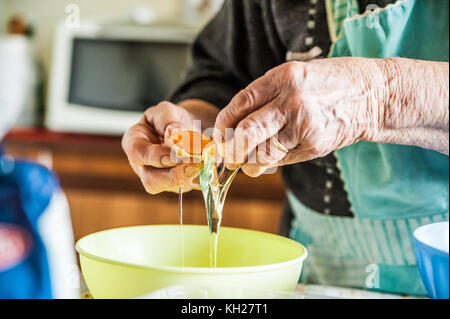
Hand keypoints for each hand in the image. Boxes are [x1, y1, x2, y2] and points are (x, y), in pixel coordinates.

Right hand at [122, 102, 199, 193]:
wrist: (185, 127)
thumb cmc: (170, 118)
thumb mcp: (166, 111)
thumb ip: (169, 122)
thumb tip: (176, 135)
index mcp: (134, 143)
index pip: (138, 154)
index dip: (156, 157)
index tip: (176, 155)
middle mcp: (144, 166)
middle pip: (151, 181)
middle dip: (173, 175)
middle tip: (193, 164)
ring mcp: (161, 178)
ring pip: (171, 187)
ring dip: (189, 177)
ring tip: (203, 164)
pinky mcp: (179, 184)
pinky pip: (188, 185)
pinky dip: (200, 176)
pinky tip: (209, 165)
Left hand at [214, 57, 386, 176]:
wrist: (371, 95)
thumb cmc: (326, 84)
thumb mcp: (293, 77)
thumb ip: (265, 98)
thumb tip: (234, 129)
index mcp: (282, 78)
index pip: (240, 104)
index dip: (223, 124)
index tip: (219, 135)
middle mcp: (291, 102)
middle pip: (247, 133)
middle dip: (230, 149)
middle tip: (227, 155)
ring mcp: (304, 126)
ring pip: (262, 154)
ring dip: (247, 163)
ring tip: (246, 162)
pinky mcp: (314, 146)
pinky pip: (281, 160)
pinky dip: (269, 164)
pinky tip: (268, 160)